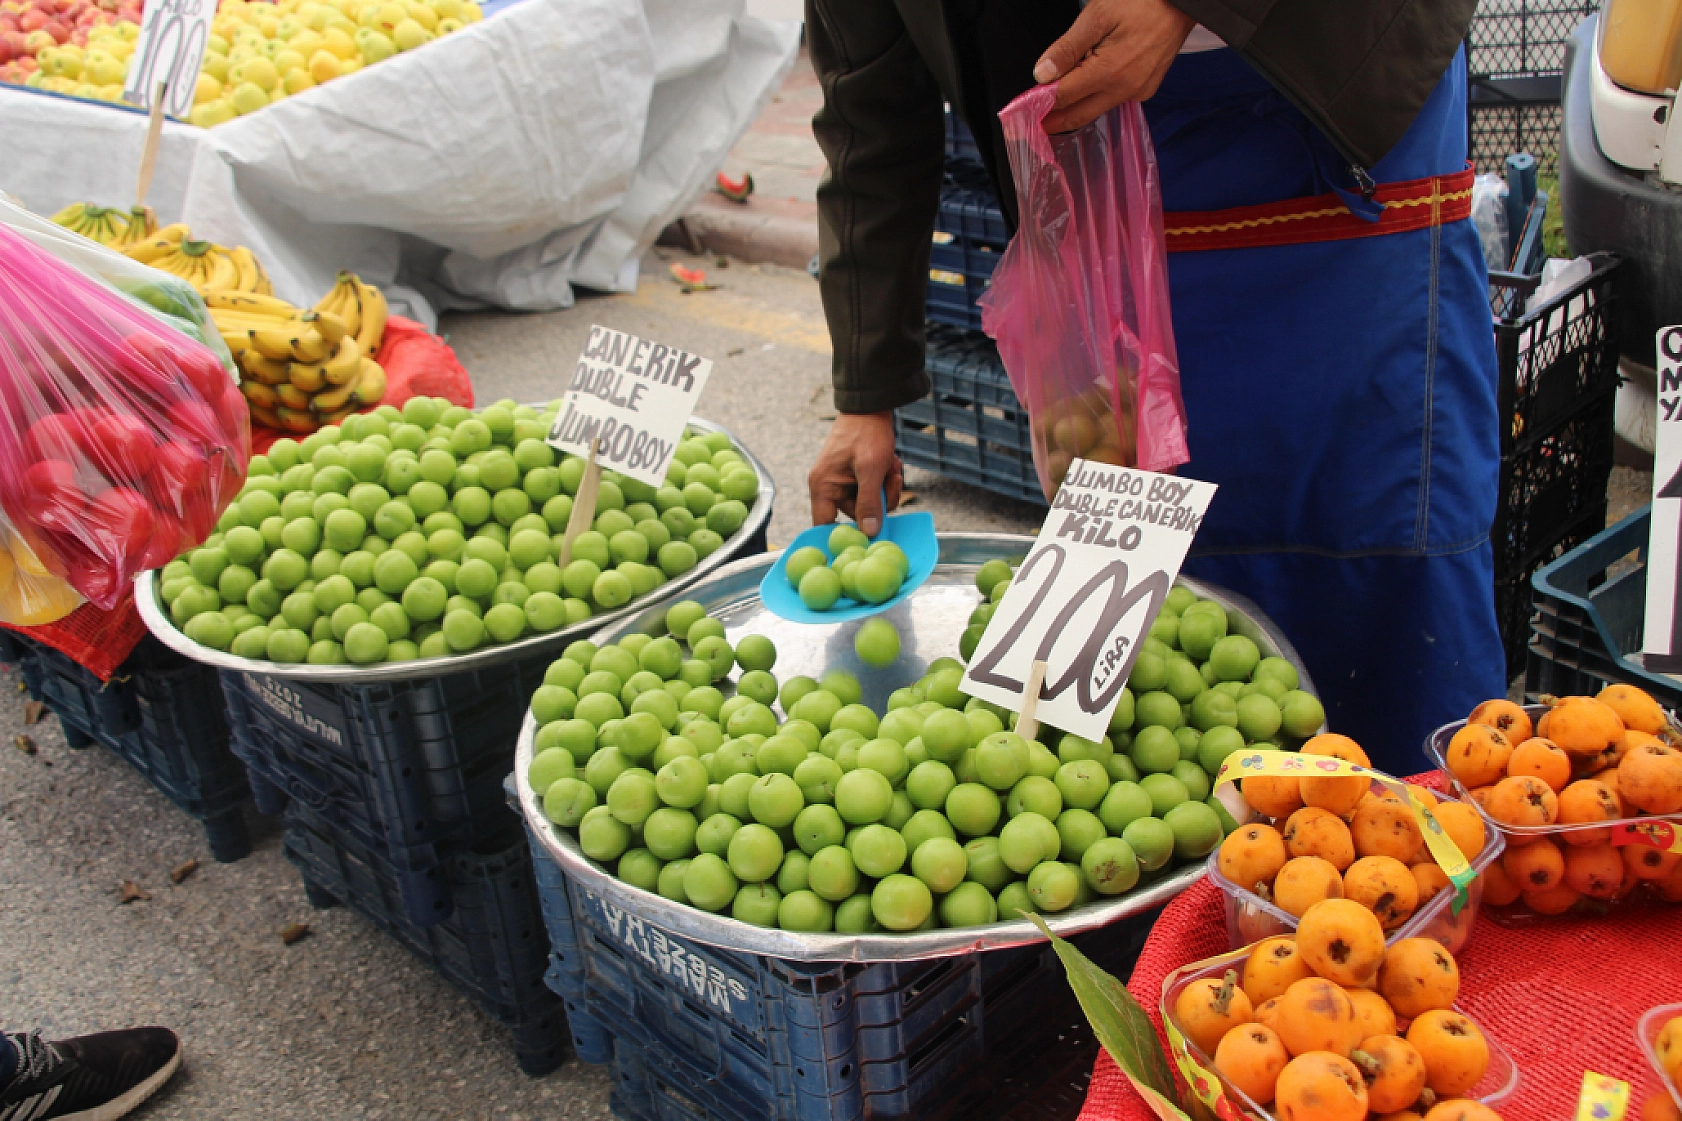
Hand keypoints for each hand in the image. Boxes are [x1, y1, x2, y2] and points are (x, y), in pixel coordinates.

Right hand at [808, 411, 902, 536]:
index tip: (864, 538)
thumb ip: (870, 502)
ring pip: (869, 502)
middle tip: (890, 480)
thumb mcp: (871, 469)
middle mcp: (829, 486)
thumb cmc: (866, 433)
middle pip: (856, 514)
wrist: (872, 407)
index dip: (842, 536)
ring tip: (891, 467)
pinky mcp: (856, 476)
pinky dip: (885, 479)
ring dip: (885, 488)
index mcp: (823, 486)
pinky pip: (873, 490)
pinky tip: (890, 464)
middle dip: (878, 500)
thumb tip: (869, 532)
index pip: (824, 525)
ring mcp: (843, 481)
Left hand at [1033, 0, 1194, 132]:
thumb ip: (1068, 48)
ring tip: (1052, 106)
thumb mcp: (1098, 15)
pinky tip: (1086, 86)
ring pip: (1095, 109)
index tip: (1021, 113)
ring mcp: (1137, 92)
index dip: (1039, 105)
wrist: (1182, 2)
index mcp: (1109, 72)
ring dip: (1074, 109)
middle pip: (1078, 114)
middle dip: (1053, 121)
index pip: (1063, 97)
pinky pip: (1113, 100)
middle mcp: (1124, 89)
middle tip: (1031, 126)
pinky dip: (1095, 98)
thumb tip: (1043, 74)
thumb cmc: (1142, 1)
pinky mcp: (1145, 90)